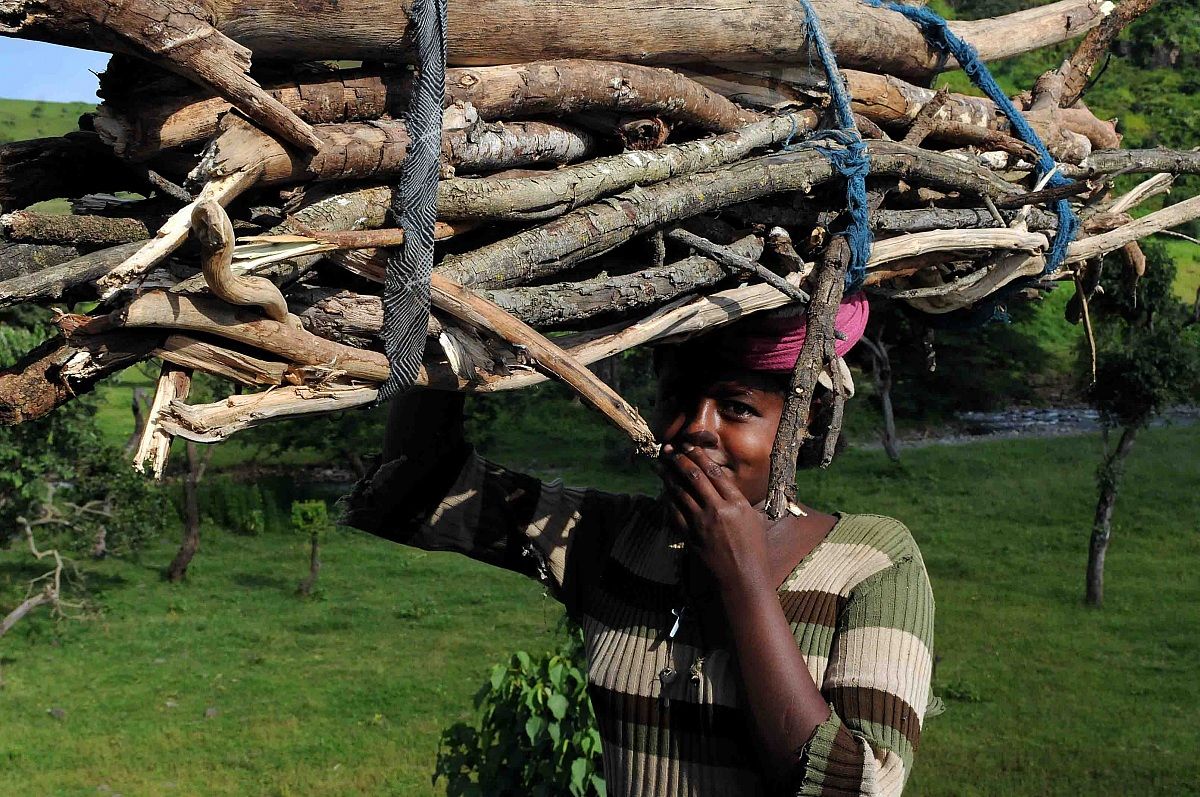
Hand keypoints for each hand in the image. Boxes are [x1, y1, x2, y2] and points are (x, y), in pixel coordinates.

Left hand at [660, 442, 771, 592]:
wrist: (743, 580)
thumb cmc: (755, 551)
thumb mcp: (755, 520)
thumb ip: (740, 501)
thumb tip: (728, 486)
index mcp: (737, 503)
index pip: (714, 472)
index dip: (698, 456)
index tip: (689, 446)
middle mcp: (718, 510)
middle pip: (694, 478)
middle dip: (679, 461)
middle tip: (669, 450)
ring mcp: (702, 524)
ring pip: (680, 493)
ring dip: (668, 477)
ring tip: (660, 465)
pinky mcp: (690, 537)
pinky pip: (674, 513)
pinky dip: (667, 500)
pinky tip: (663, 492)